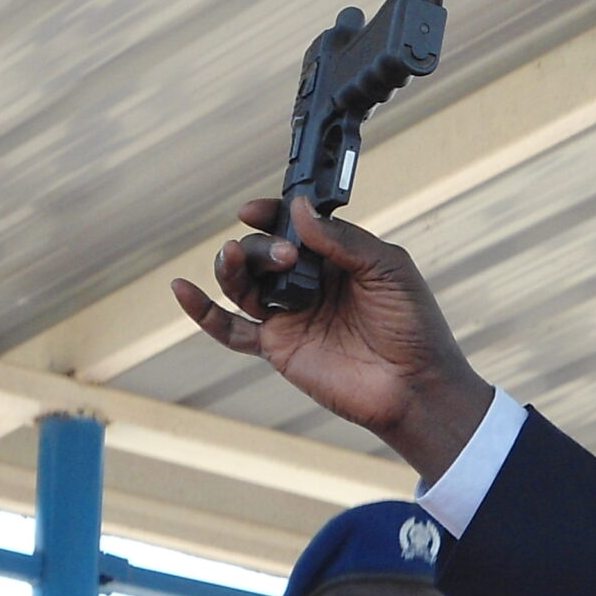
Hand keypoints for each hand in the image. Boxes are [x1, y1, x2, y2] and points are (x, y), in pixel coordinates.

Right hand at [173, 198, 494, 479]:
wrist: (414, 386)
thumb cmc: (413, 326)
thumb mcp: (388, 269)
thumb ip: (343, 240)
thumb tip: (299, 209)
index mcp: (335, 256)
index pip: (292, 224)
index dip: (270, 213)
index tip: (253, 209)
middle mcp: (308, 281)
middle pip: (262, 250)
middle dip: (263, 245)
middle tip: (288, 255)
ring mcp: (290, 314)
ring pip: (242, 283)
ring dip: (232, 265)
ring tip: (233, 258)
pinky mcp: (277, 346)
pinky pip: (230, 328)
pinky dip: (202, 311)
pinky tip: (182, 289)